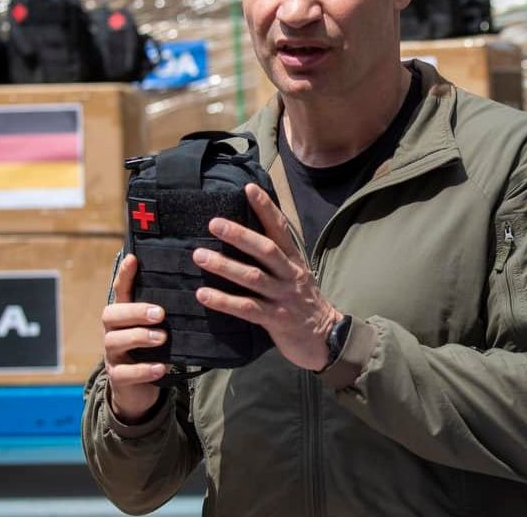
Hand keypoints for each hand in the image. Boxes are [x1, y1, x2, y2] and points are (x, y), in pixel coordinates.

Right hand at [101, 254, 166, 422]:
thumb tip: (197, 289)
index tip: (133, 259)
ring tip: (162, 338)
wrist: (138, 390)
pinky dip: (143, 370)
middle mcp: (113, 332)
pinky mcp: (118, 377)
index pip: (120, 291)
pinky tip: (160, 367)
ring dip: (139, 337)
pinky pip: (124, 373)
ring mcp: (113, 355)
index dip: (124, 275)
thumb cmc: (151, 351)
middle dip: (135, 311)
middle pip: (111, 314)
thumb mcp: (157, 329)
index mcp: (124, 316)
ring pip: (114, 341)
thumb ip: (166, 313)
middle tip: (160, 313)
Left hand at [192, 183, 341, 371]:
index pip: (280, 228)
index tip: (248, 188)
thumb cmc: (304, 304)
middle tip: (214, 223)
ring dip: (225, 266)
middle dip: (239, 235)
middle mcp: (290, 275)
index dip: (266, 208)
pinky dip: (225, 301)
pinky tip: (203, 295)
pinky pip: (248, 309)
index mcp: (294, 261)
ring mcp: (284, 297)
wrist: (326, 338)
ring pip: (253, 277)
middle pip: (266, 250)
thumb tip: (247, 237)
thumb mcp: (296, 275)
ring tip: (200, 256)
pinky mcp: (277, 320)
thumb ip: (277, 259)